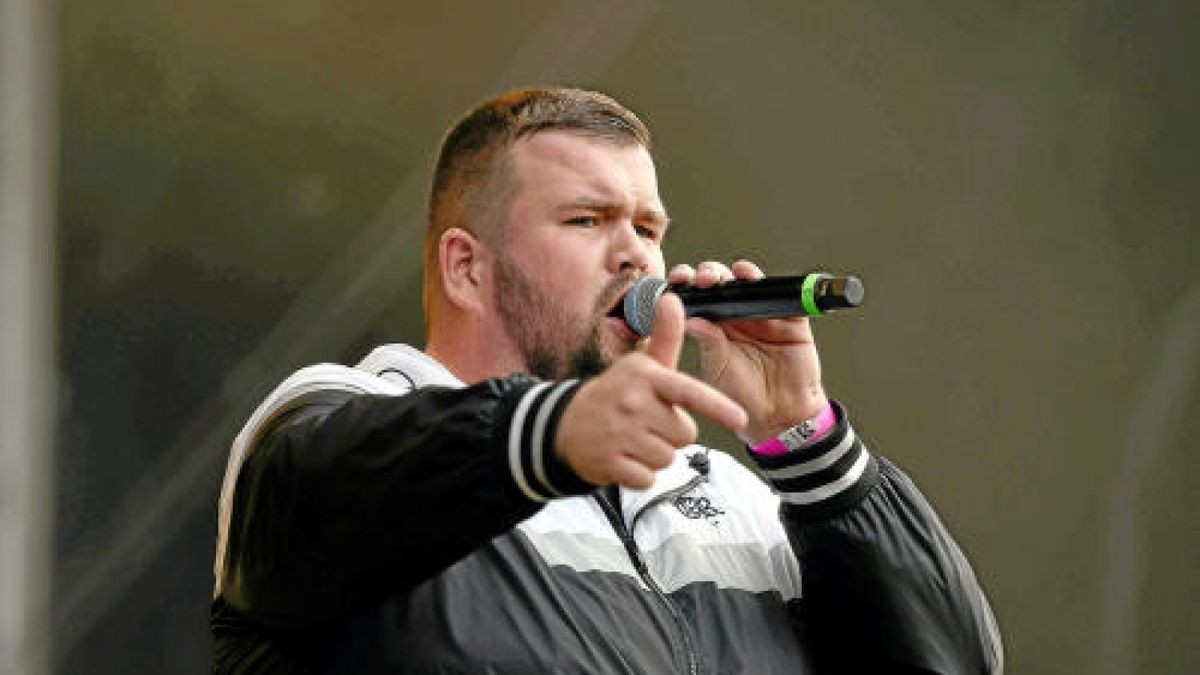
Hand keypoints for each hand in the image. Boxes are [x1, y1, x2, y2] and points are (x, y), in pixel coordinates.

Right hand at [555, 294, 746, 488]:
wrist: (565, 425)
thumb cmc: (616, 393)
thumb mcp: (641, 365)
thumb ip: (665, 336)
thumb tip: (673, 299)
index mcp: (645, 377)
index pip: (687, 392)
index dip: (716, 406)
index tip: (740, 417)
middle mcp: (632, 403)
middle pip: (686, 434)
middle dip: (673, 434)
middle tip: (649, 423)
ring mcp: (619, 435)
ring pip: (668, 458)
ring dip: (657, 454)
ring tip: (634, 439)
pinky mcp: (610, 464)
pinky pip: (648, 478)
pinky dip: (640, 473)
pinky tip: (624, 457)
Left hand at [669, 260, 828, 444]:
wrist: (779, 415)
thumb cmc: (743, 396)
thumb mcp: (719, 369)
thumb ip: (708, 343)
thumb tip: (690, 319)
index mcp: (715, 326)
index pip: (698, 298)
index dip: (687, 284)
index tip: (677, 280)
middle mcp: (737, 316)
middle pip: (721, 284)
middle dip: (709, 275)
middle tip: (702, 279)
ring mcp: (763, 316)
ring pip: (748, 284)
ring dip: (735, 273)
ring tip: (725, 276)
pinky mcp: (789, 320)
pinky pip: (780, 295)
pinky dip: (767, 283)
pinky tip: (751, 277)